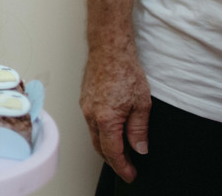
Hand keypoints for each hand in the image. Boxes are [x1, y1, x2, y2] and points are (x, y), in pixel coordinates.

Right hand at [80, 44, 149, 181]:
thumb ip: (139, 129)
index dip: (122, 166)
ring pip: (94, 135)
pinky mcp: (84, 100)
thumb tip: (139, 148)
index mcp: (105, 119)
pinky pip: (91, 123)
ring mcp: (85, 107)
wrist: (109, 50)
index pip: (112, 151)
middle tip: (128, 167)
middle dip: (113, 160)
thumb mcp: (141, 104)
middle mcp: (91, 115)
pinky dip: (101, 132)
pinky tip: (112, 131)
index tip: (130, 174)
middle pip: (99, 146)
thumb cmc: (124, 72)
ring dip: (106, 146)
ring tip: (123, 151)